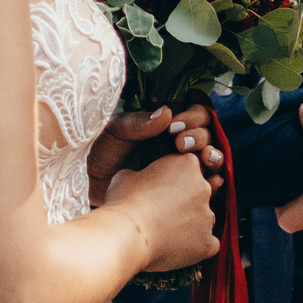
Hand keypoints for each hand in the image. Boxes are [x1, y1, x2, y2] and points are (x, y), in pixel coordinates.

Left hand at [88, 105, 224, 205]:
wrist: (87, 187)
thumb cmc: (98, 153)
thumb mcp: (114, 132)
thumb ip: (138, 123)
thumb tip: (166, 114)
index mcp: (165, 123)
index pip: (194, 112)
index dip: (191, 117)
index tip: (175, 127)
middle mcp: (177, 143)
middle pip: (206, 133)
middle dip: (199, 136)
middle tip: (182, 145)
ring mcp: (180, 166)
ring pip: (210, 156)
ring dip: (213, 154)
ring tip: (205, 159)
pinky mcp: (181, 190)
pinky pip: (206, 184)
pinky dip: (215, 181)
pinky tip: (212, 181)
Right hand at [106, 149, 218, 272]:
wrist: (125, 235)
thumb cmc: (123, 202)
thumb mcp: (127, 174)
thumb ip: (144, 173)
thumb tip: (141, 179)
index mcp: (187, 164)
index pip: (190, 167)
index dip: (175, 178)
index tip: (161, 188)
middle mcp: (203, 187)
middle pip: (201, 191)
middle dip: (186, 199)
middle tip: (163, 211)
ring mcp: (208, 216)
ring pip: (205, 218)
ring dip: (192, 222)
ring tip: (166, 232)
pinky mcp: (208, 243)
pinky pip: (208, 243)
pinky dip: (196, 247)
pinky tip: (176, 248)